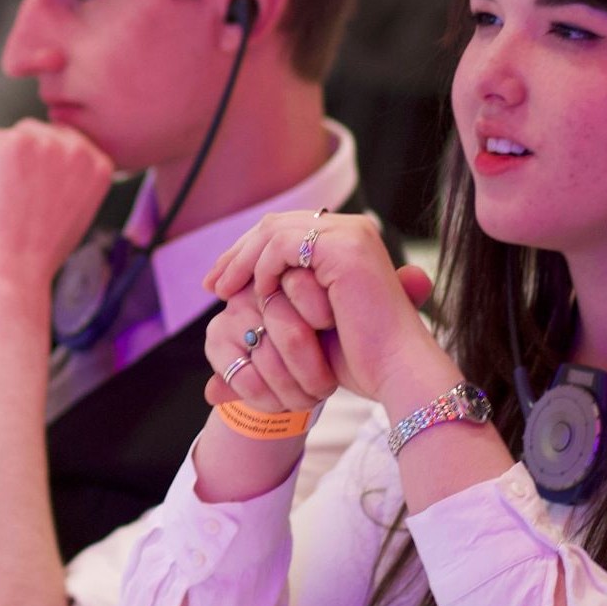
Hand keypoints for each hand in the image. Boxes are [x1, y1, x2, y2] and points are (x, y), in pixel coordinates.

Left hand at [0, 121, 114, 322]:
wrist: (14, 278)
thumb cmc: (36, 257)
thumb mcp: (73, 213)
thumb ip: (68, 181)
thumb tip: (41, 163)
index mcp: (99, 166)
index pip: (62, 144)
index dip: (35, 166)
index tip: (19, 193)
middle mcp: (77, 149)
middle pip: (33, 135)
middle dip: (12, 164)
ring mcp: (44, 143)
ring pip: (5, 138)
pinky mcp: (8, 145)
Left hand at [207, 211, 441, 410]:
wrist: (394, 371)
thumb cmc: (357, 358)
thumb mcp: (305, 329)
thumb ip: (274, 314)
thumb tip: (213, 379)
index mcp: (346, 241)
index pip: (283, 232)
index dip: (246, 253)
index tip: (218, 283)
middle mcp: (351, 229)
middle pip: (275, 225)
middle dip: (238, 254)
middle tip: (212, 285)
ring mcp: (350, 233)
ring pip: (273, 231)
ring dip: (244, 261)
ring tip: (225, 292)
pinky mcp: (345, 245)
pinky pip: (283, 245)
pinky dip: (264, 267)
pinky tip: (261, 294)